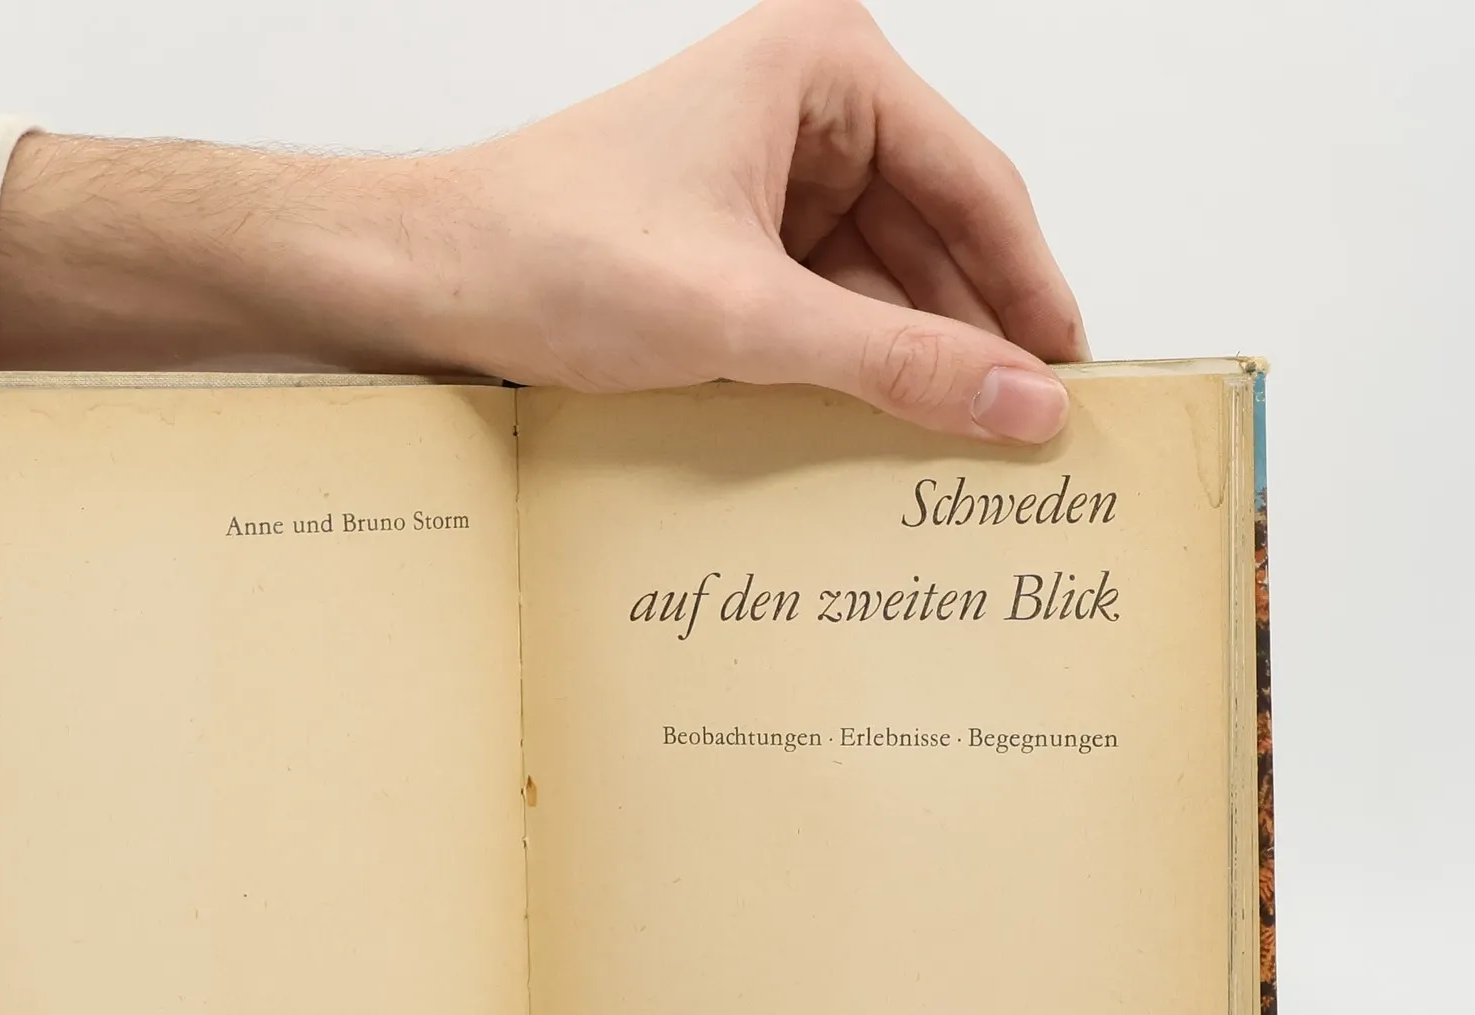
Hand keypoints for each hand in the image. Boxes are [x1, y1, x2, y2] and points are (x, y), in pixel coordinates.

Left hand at [0, 0, 1082, 442]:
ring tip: (963, 455)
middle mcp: (807, 105)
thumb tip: (1025, 409)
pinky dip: (851, 363)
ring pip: (883, 275)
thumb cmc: (554, 256)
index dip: (1035, 294)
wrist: (422, 280)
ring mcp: (767, 170)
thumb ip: (897, 364)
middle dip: (977, 335)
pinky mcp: (729, 234)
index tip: (1081, 385)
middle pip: (937, 233)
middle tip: (1032, 440)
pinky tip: (879, 431)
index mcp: (827, 70)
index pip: (977, 187)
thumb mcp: (748, 318)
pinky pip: (825, 300)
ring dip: (915, 360)